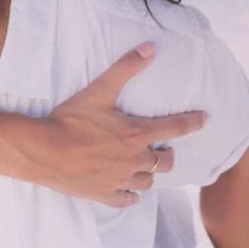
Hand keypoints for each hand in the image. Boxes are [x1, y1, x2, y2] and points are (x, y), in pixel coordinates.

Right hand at [0, 42, 205, 207]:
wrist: (44, 151)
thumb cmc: (70, 120)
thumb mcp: (98, 90)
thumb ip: (125, 68)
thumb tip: (150, 48)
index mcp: (137, 134)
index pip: (175, 127)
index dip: (192, 122)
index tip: (204, 118)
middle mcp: (135, 160)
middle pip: (166, 161)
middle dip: (169, 154)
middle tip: (164, 148)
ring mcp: (120, 180)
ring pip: (148, 182)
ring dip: (149, 173)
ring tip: (144, 167)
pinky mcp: (104, 194)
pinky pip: (127, 200)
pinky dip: (131, 194)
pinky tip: (128, 190)